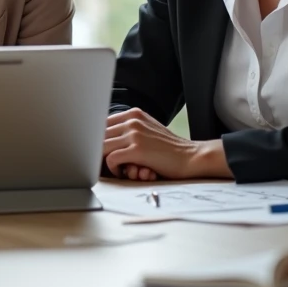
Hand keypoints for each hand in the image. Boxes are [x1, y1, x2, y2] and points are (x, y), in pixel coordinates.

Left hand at [103, 108, 230, 179]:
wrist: (191, 157)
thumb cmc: (169, 149)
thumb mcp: (148, 130)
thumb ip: (129, 129)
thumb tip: (103, 138)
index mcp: (133, 114)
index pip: (101, 123)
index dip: (97, 138)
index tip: (99, 150)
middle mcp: (132, 120)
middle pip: (98, 134)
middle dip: (98, 151)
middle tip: (104, 162)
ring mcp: (134, 134)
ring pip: (100, 146)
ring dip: (105, 161)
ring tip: (117, 168)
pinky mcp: (137, 150)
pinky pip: (111, 159)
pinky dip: (114, 169)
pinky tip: (125, 172)